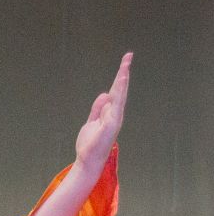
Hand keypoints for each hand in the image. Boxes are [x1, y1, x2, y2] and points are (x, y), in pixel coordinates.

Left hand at [74, 52, 130, 170]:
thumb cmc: (90, 143)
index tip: (125, 61)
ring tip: (124, 66)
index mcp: (111, 112)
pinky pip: (115, 107)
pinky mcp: (110, 125)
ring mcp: (114, 119)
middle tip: (128, 55)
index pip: (117, 91)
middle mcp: (115, 114)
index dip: (120, 77)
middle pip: (121, 90)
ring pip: (120, 96)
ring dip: (122, 81)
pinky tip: (118, 85)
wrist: (87, 160)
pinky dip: (117, 95)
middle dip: (124, 72)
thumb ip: (98, 108)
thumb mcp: (92, 121)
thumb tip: (105, 93)